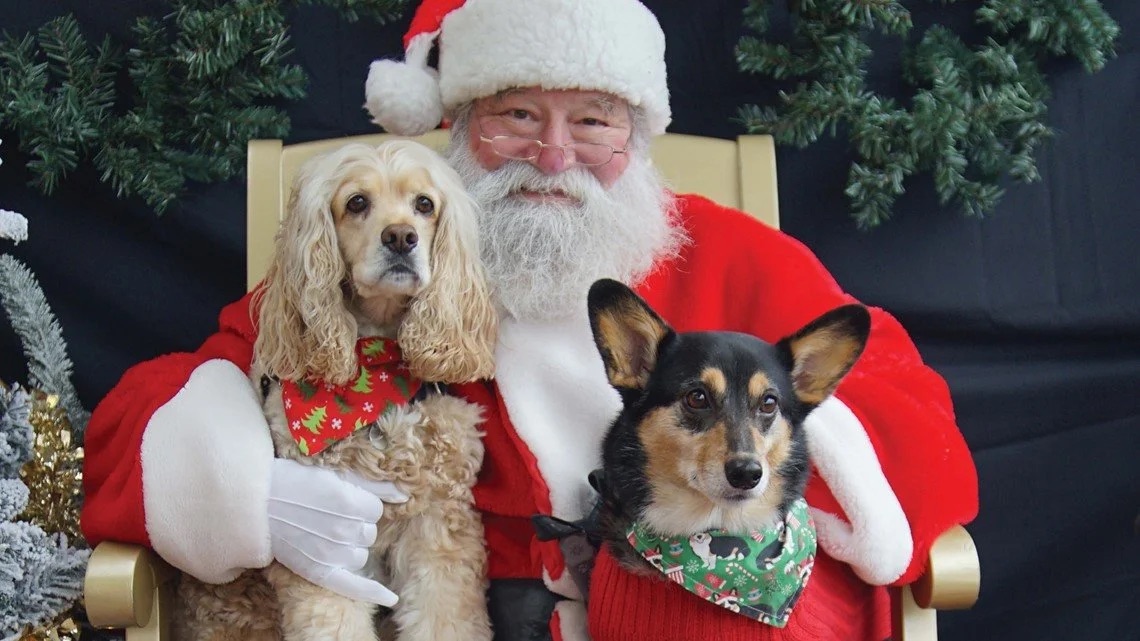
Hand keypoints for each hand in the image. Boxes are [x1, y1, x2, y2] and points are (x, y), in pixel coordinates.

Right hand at [267, 458, 408, 605]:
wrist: (256, 504)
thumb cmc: (296, 483)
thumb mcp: (335, 475)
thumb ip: (374, 486)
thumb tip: (404, 495)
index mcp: (350, 503)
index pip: (375, 510)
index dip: (361, 504)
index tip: (340, 501)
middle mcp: (343, 530)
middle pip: (370, 533)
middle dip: (356, 524)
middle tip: (329, 516)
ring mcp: (331, 553)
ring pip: (361, 556)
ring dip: (352, 548)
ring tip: (326, 535)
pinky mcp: (319, 572)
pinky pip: (353, 586)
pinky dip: (373, 593)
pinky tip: (391, 599)